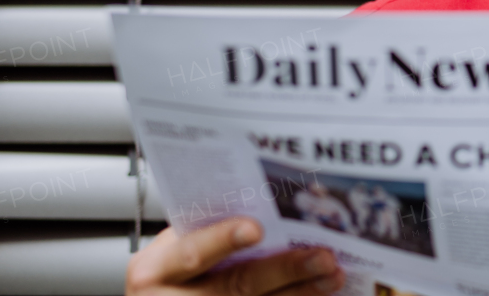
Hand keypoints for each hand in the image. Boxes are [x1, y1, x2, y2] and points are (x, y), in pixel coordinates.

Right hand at [127, 217, 344, 295]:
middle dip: (284, 270)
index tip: (256, 228)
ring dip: (301, 293)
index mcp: (156, 270)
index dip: (223, 240)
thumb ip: (207, 227)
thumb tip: (270, 201)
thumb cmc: (168, 271)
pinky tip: (320, 294)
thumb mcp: (171, 248)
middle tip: (323, 256)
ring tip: (333, 276)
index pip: (193, 254)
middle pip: (236, 286)